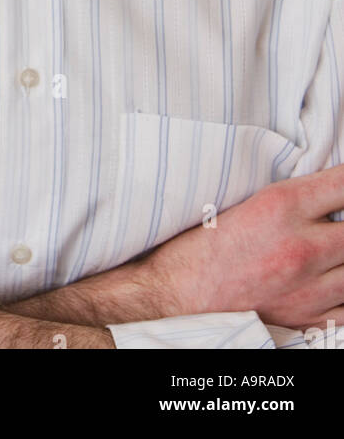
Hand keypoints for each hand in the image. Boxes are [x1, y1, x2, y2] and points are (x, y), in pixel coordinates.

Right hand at [149, 163, 343, 329]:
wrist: (177, 293)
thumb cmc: (202, 244)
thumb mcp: (247, 200)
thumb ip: (293, 194)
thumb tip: (329, 189)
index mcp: (282, 206)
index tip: (343, 186)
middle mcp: (301, 247)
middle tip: (334, 218)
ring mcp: (308, 288)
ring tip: (330, 248)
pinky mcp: (307, 318)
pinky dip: (342, 293)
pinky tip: (329, 279)